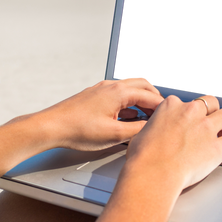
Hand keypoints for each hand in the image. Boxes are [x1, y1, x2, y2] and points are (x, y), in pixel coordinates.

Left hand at [29, 76, 164, 151]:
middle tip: (161, 116)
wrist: (52, 126)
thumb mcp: (113, 135)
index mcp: (119, 92)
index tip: (169, 117)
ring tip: (147, 117)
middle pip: (143, 86)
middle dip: (154, 100)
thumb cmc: (77, 129)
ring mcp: (102, 89)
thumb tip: (150, 129)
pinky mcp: (95, 95)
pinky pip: (118, 94)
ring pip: (130, 88)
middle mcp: (112, 86)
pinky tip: (127, 117)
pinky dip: (128, 102)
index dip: (162, 108)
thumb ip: (137, 130)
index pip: (150, 96)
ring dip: (141, 100)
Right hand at [124, 93, 221, 192]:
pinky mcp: (217, 147)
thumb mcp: (143, 132)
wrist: (153, 173)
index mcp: (171, 106)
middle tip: (211, 122)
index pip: (185, 102)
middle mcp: (191, 112)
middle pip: (211, 102)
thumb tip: (155, 133)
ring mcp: (206, 128)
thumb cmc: (143, 157)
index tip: (189, 120)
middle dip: (212, 112)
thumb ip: (155, 127)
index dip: (189, 113)